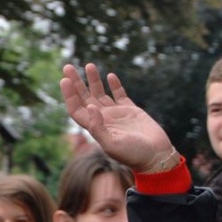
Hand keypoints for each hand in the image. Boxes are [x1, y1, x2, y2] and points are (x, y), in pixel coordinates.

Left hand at [60, 64, 174, 172]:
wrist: (156, 156)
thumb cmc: (133, 154)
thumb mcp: (112, 145)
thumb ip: (98, 128)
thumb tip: (89, 107)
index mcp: (95, 128)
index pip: (76, 109)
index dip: (69, 95)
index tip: (65, 80)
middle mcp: (103, 119)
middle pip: (84, 98)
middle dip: (76, 83)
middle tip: (68, 67)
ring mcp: (116, 114)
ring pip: (100, 93)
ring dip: (93, 80)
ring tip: (88, 65)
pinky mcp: (131, 110)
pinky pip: (120, 94)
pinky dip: (115, 85)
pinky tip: (110, 75)